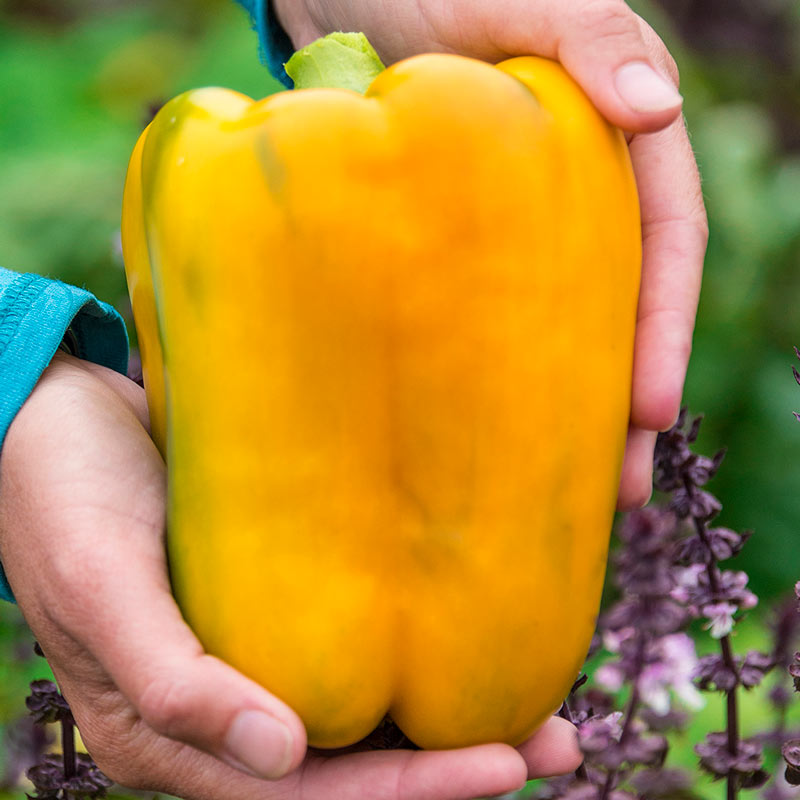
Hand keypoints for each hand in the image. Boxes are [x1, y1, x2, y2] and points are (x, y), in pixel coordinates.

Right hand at [0, 353, 579, 798]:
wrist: (56, 417)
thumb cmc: (61, 494)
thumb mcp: (100, 585)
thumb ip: (173, 682)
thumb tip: (282, 756)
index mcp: (171, 733)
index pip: (305, 798)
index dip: (409, 794)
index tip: (506, 767)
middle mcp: (221, 708)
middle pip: (348, 768)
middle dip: (452, 767)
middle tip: (557, 740)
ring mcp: (248, 654)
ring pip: (359, 715)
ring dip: (447, 718)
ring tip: (545, 705)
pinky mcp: (268, 600)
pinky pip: (348, 646)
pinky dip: (411, 658)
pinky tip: (472, 636)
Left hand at [274, 0, 707, 508]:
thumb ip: (590, 37)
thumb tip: (660, 108)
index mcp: (610, 144)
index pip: (662, 243)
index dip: (662, 329)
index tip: (649, 411)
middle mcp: (571, 196)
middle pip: (613, 310)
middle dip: (621, 403)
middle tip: (617, 492)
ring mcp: (512, 227)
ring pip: (554, 328)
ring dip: (564, 411)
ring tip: (561, 495)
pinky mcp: (455, 245)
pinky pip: (484, 317)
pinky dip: (492, 376)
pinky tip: (482, 433)